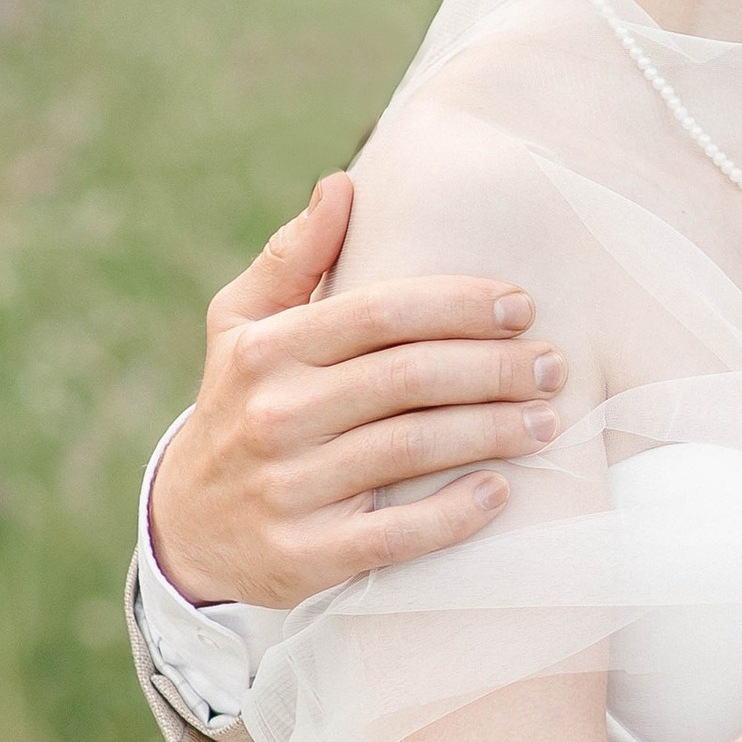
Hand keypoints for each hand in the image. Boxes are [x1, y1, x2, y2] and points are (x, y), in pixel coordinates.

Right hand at [146, 175, 566, 607]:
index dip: (460, 304)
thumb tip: (344, 184)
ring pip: (412, 449)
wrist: (187, 528)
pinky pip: (396, 534)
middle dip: (495, 367)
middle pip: (408, 378)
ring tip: (548, 420)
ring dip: (492, 432)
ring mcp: (288, 489)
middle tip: (554, 364)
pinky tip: (501, 491)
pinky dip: (454, 514)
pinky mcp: (305, 557)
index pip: (380, 312)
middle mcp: (275, 415)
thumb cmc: (238, 404)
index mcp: (268, 350)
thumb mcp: (241, 326)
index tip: (522, 306)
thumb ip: (294, 257)